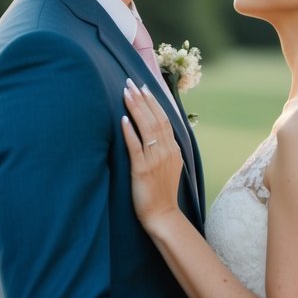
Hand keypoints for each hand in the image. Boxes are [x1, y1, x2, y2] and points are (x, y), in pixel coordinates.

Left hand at [122, 80, 182, 229]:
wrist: (163, 215)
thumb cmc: (162, 192)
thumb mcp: (171, 166)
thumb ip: (166, 148)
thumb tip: (158, 132)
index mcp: (174, 149)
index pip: (164, 118)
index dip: (153, 101)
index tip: (144, 87)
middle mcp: (166, 150)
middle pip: (155, 118)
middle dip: (142, 98)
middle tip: (131, 82)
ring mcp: (155, 159)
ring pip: (146, 127)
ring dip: (136, 108)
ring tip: (126, 93)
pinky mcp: (142, 169)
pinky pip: (136, 146)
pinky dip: (130, 131)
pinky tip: (123, 119)